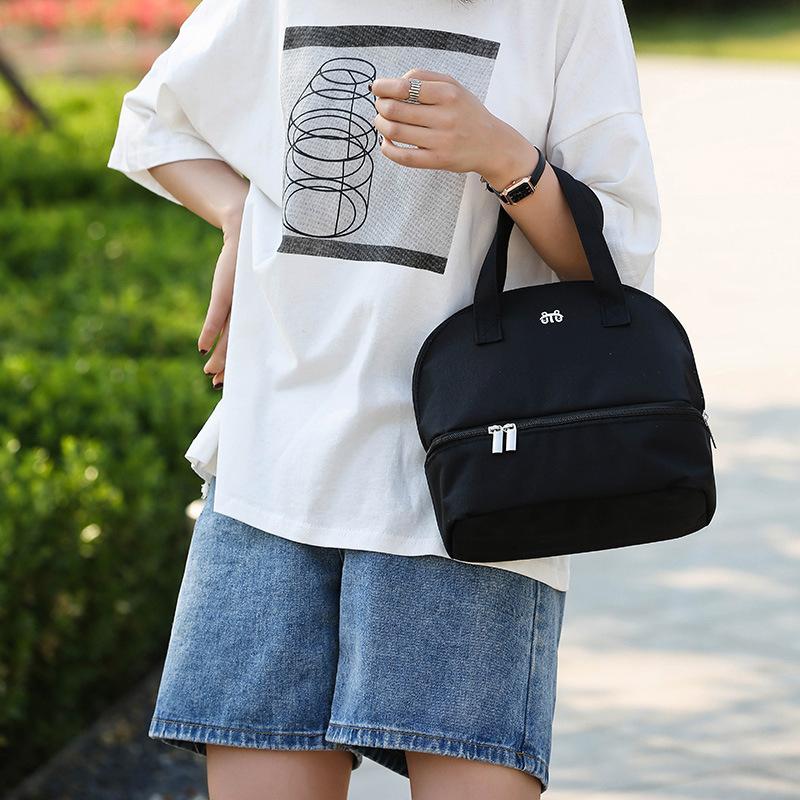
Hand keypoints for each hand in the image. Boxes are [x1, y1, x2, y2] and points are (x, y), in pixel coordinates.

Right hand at [198, 211, 241, 388]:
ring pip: (230, 336)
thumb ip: (242, 311)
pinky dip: (210, 331)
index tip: (227, 383)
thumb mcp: (249, 291)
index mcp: (257, 313)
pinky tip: (203, 348)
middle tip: (219, 386)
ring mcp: (239, 301)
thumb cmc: (250, 265)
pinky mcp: (228, 289)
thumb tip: (228, 331)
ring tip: (211, 374)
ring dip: (220, 356)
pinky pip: (218, 315)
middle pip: (238, 345)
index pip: (247, 345)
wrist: (249, 233)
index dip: (237, 365)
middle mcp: (251, 310)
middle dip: (228, 367)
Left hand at [371, 67, 536, 186]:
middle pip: (395, 109)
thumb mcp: (454, 87)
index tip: (376, 88)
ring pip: (396, 131)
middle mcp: (445, 117)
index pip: (405, 86)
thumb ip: (425, 78)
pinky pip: (404, 156)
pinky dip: (388, 148)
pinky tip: (386, 142)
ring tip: (381, 122)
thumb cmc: (468, 113)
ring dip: (380, 125)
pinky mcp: (437, 161)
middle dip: (380, 106)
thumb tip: (393, 82)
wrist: (492, 145)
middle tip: (380, 106)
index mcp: (448, 94)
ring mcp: (441, 141)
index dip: (384, 87)